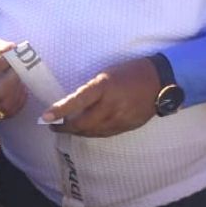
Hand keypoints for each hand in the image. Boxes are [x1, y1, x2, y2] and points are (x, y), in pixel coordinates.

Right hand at [0, 38, 27, 120]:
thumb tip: (13, 48)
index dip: (3, 62)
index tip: (11, 53)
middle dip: (12, 78)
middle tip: (19, 66)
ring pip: (5, 105)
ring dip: (17, 88)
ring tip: (20, 76)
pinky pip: (11, 111)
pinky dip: (20, 98)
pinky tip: (19, 86)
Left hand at [42, 57, 159, 136]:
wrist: (160, 81)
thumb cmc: (129, 72)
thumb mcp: (106, 74)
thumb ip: (91, 91)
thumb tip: (74, 105)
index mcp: (105, 87)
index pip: (79, 100)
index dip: (61, 110)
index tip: (45, 117)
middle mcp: (112, 105)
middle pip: (83, 124)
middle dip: (65, 127)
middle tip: (53, 125)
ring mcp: (120, 119)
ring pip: (92, 132)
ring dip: (77, 132)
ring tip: (66, 127)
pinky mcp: (126, 127)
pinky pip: (104, 134)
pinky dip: (91, 132)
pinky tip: (85, 129)